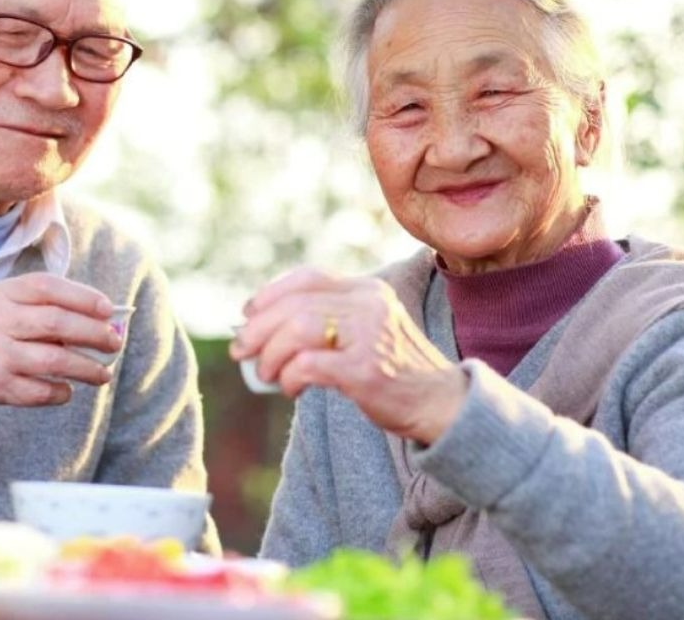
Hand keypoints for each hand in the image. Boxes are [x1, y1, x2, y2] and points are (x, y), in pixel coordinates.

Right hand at [0, 273, 121, 410]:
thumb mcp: (6, 303)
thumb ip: (46, 306)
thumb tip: (101, 320)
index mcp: (3, 294)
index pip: (48, 289)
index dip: (83, 297)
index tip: (108, 309)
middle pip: (57, 324)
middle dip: (94, 333)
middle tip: (115, 342)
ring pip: (54, 361)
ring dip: (87, 369)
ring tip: (104, 374)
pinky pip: (39, 392)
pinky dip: (61, 392)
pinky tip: (68, 389)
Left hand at [230, 267, 467, 444]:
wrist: (442, 404)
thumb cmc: (396, 371)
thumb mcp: (368, 330)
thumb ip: (331, 320)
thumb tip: (265, 327)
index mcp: (368, 290)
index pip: (309, 278)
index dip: (271, 293)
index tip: (249, 313)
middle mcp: (369, 305)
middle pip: (296, 304)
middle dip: (259, 328)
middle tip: (241, 350)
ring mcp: (369, 336)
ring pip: (297, 329)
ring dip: (271, 353)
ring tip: (265, 374)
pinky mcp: (366, 370)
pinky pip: (309, 365)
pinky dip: (289, 376)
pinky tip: (291, 388)